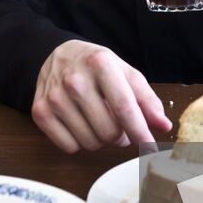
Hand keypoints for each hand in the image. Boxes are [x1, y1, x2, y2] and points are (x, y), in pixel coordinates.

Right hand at [32, 40, 170, 152]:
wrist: (55, 54)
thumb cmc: (95, 66)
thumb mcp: (125, 72)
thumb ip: (146, 99)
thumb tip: (163, 125)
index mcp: (100, 64)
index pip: (124, 108)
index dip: (140, 132)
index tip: (150, 148)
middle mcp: (75, 79)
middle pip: (109, 132)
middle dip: (120, 136)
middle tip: (118, 124)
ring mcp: (55, 97)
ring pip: (90, 143)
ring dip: (100, 139)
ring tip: (96, 119)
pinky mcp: (40, 111)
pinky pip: (69, 147)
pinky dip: (78, 142)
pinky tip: (78, 123)